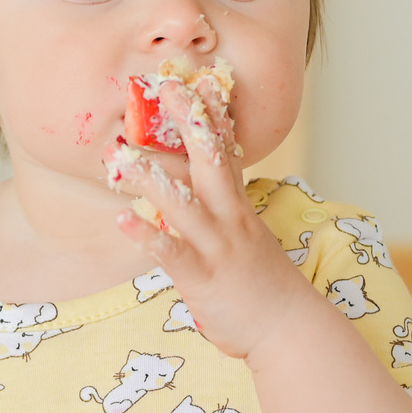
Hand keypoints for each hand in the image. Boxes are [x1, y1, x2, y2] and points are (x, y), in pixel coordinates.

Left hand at [106, 83, 322, 359]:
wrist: (290, 330)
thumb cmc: (263, 288)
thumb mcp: (246, 241)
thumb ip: (224, 217)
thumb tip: (200, 199)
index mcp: (238, 208)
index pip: (228, 153)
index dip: (214, 117)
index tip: (202, 82)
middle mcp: (230, 219)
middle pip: (210, 161)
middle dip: (189, 123)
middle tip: (166, 88)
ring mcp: (218, 247)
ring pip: (184, 204)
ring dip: (152, 179)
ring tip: (121, 157)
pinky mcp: (204, 278)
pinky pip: (172, 253)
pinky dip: (147, 236)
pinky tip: (122, 220)